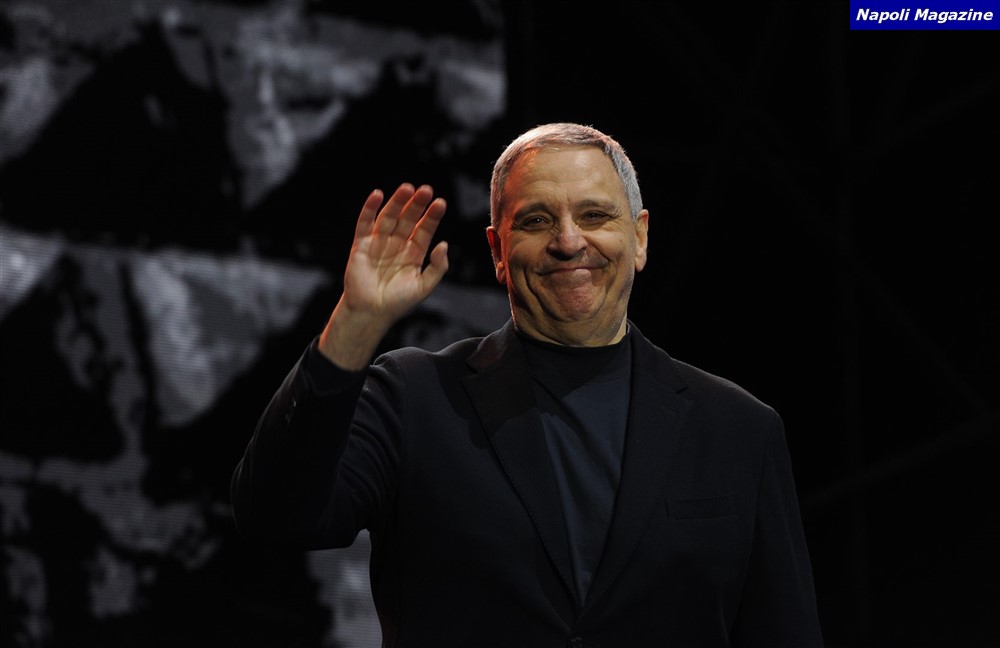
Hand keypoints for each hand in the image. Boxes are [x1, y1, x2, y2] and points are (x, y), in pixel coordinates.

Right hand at [320, 183, 448, 367]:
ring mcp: (378, 243)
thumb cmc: (397, 303)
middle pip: (408, 219)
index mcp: (414, 254)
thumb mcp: (424, 286)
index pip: (424, 230)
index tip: (441, 203)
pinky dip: (369, 208)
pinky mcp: (361, 245)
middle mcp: (397, 245)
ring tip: (407, 188)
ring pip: (389, 217)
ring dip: (397, 202)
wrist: (370, 314)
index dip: (432, 216)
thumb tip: (444, 244)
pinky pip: (365, 223)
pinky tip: (377, 194)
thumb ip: (437, 267)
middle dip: (416, 205)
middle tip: (426, 190)